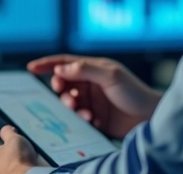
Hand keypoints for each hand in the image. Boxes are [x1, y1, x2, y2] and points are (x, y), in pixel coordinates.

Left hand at [0, 125, 37, 173]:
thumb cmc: (18, 159)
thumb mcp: (14, 139)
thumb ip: (8, 132)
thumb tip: (6, 128)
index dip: (9, 151)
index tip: (19, 152)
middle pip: (0, 166)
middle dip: (9, 165)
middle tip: (22, 164)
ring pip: (5, 173)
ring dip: (12, 172)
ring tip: (25, 170)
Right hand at [28, 54, 161, 138]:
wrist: (151, 118)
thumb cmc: (135, 93)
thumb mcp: (110, 76)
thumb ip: (84, 70)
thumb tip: (60, 69)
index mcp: (94, 69)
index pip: (66, 63)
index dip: (48, 64)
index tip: (31, 68)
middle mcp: (91, 84)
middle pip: (64, 83)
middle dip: (60, 89)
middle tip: (65, 96)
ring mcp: (92, 101)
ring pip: (69, 102)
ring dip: (71, 106)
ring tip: (84, 113)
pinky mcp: (95, 119)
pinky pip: (78, 118)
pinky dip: (80, 119)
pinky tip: (92, 120)